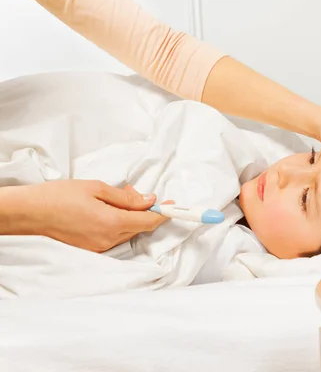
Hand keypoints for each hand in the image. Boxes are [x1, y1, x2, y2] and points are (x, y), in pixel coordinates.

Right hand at [21, 180, 171, 251]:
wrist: (29, 213)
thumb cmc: (59, 196)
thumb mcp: (96, 188)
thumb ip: (126, 198)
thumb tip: (149, 201)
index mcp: (111, 223)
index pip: (148, 223)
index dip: (163, 214)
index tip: (173, 206)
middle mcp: (108, 240)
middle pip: (139, 228)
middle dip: (142, 210)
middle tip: (133, 192)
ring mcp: (99, 247)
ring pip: (127, 232)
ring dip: (129, 216)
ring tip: (115, 198)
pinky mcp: (91, 249)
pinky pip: (114, 237)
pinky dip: (117, 224)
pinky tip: (106, 210)